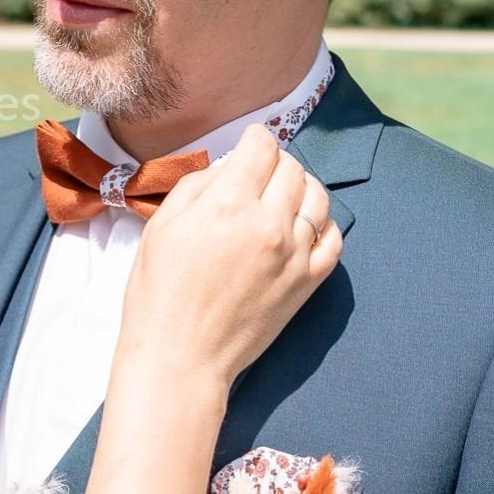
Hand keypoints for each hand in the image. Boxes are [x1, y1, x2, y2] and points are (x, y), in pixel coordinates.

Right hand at [116, 124, 342, 388]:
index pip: (262, 147)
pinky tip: (302, 226)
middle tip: (258, 171)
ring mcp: (295, 254)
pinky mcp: (308, 282)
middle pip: (291, 168)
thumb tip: (230, 166)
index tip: (248, 142)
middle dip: (275, 161)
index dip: (254, 138)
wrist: (181, 355)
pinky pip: (333, 237)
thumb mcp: (162, 225)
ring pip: (318, 196)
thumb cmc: (159, 290)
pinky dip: (322, 223)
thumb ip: (199, 185)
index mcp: (229, 204)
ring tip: (282, 194)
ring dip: (301, 186)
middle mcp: (270, 223)